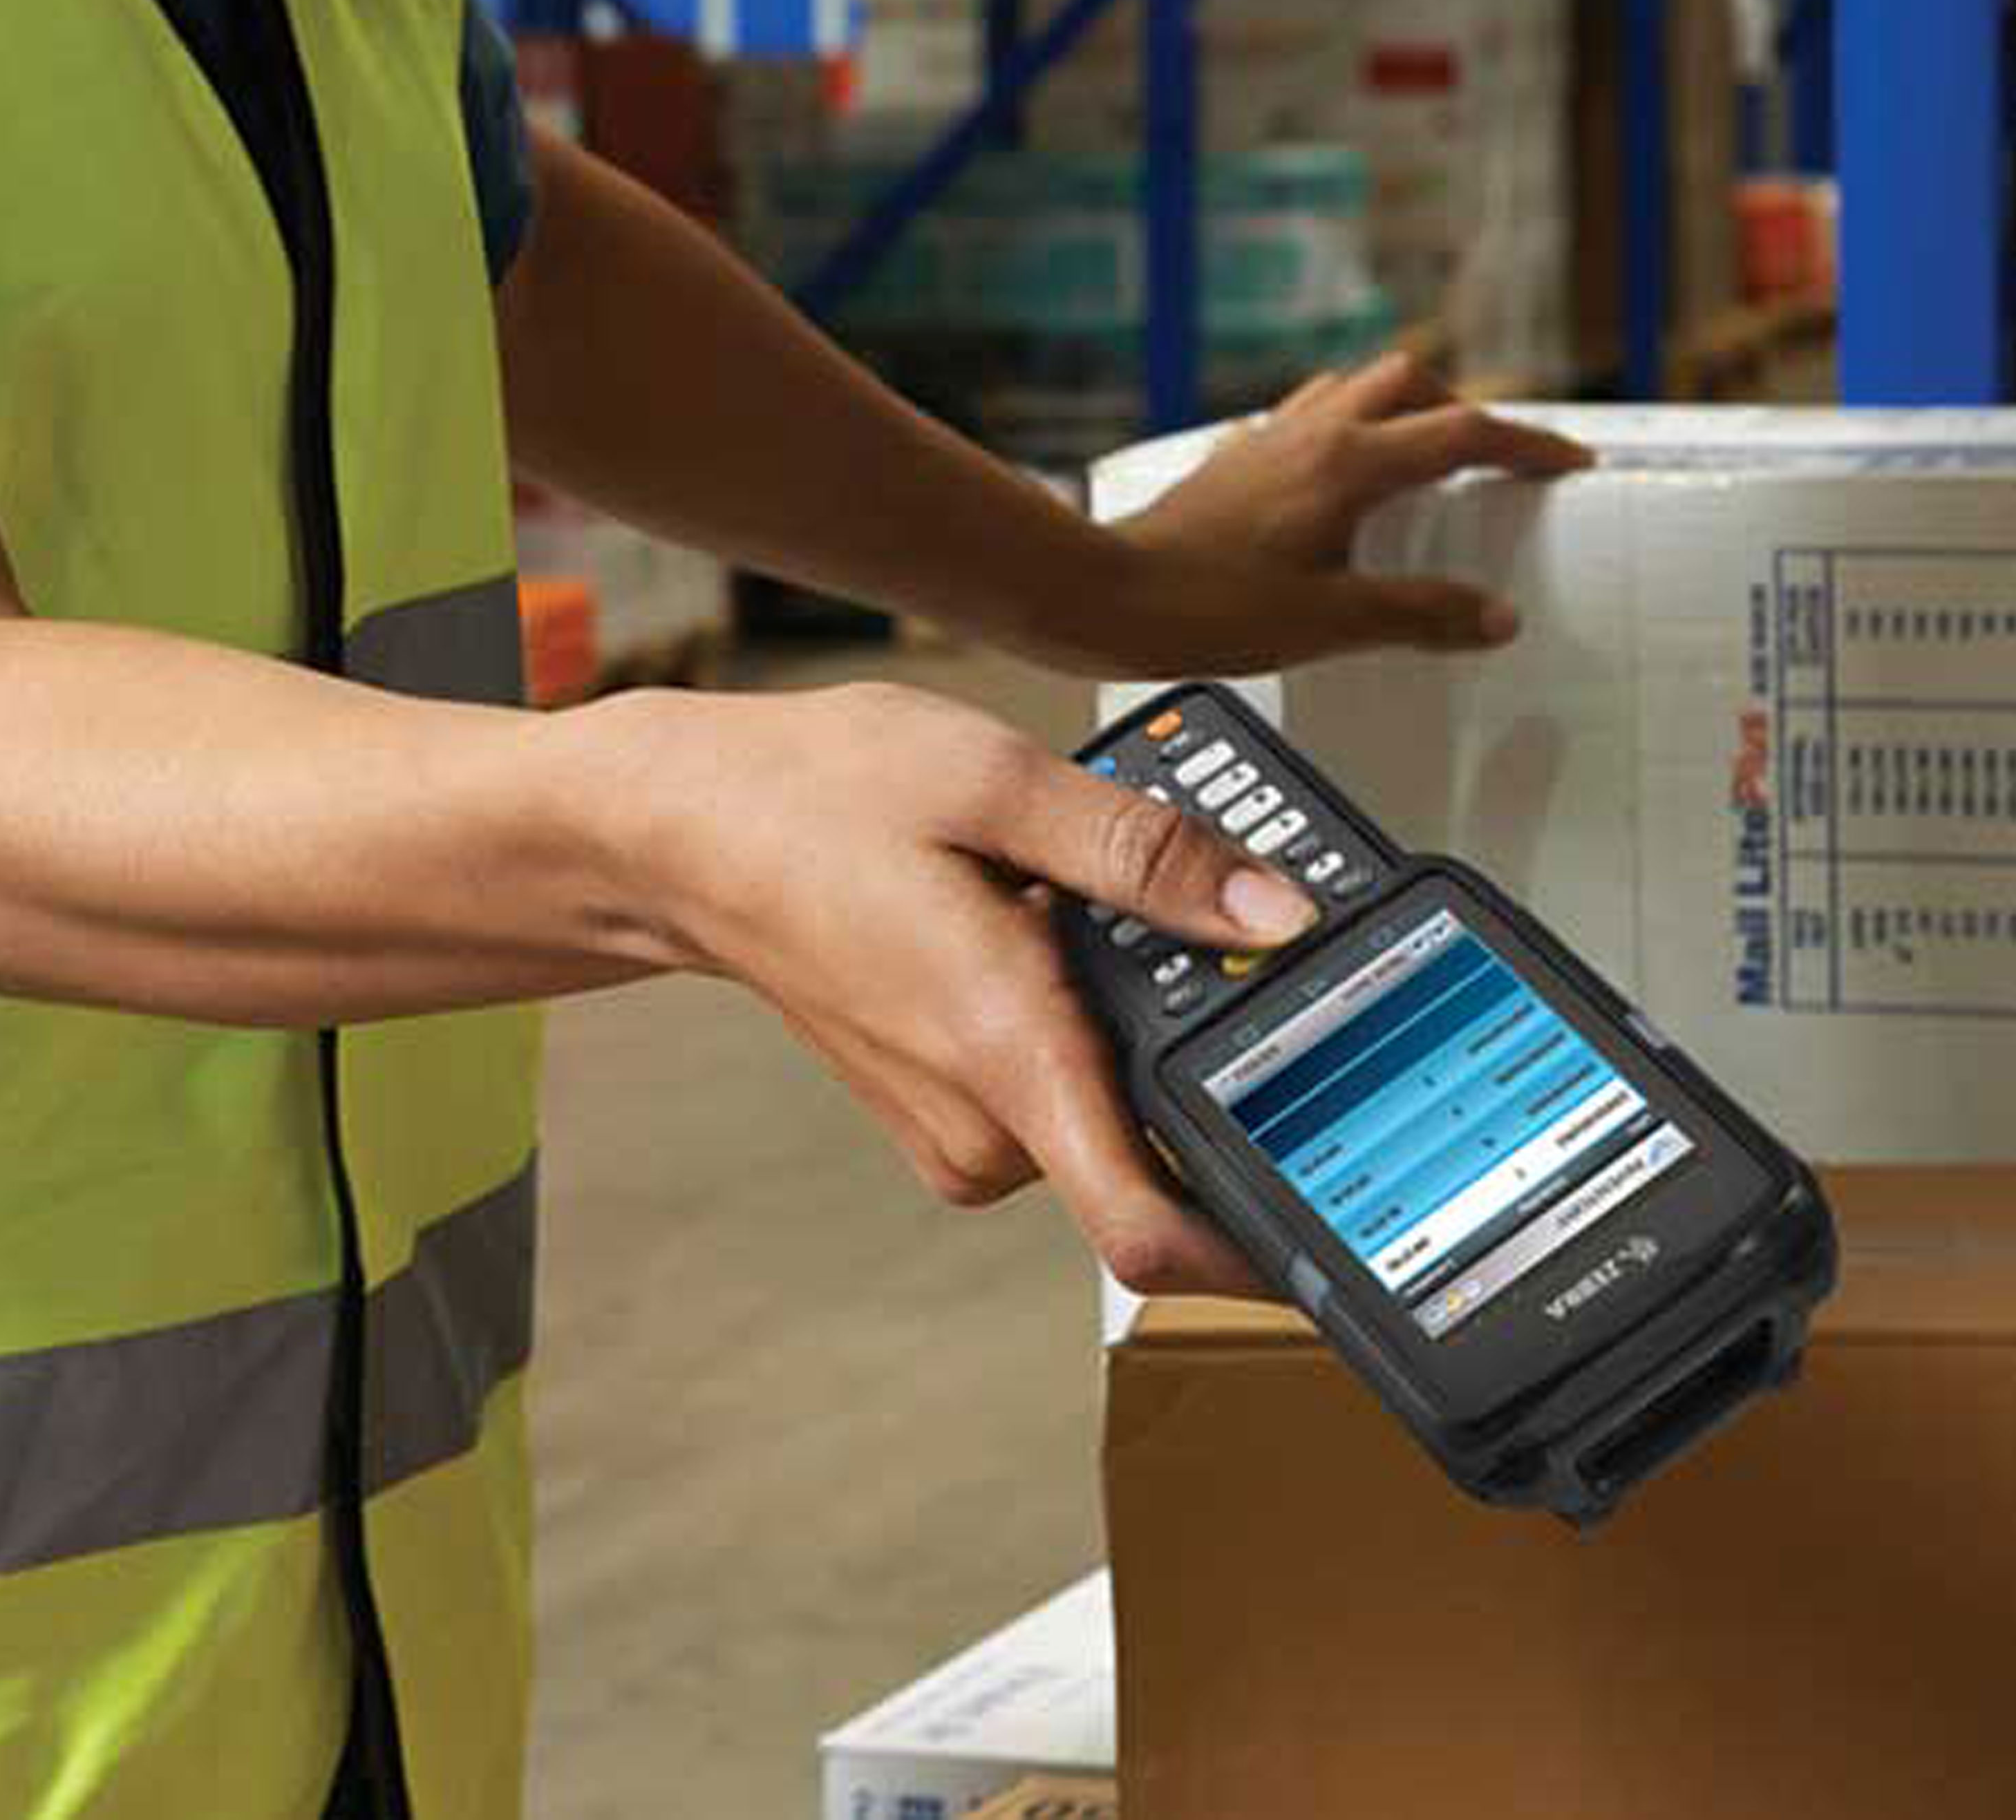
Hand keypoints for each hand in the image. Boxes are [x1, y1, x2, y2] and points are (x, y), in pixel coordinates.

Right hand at [587, 681, 1320, 1295]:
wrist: (683, 836)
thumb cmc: (811, 799)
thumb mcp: (996, 781)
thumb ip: (1148, 857)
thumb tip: (1279, 916)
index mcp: (1005, 1051)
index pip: (1151, 1234)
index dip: (1267, 1251)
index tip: (1349, 1216)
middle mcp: (982, 1124)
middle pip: (1159, 1146)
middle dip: (1207, 1045)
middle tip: (1198, 914)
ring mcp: (958, 1133)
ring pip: (1109, 1113)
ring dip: (1133, 1025)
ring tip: (1076, 900)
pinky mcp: (946, 1118)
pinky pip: (1058, 1098)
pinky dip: (1078, 1028)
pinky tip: (1035, 930)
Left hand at [1080, 353, 1591, 676]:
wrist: (1109, 597)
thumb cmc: (1206, 608)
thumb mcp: (1333, 623)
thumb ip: (1422, 614)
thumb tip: (1495, 617)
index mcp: (1349, 462)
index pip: (1465, 432)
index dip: (1528, 445)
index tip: (1565, 461)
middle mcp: (1309, 433)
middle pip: (1411, 382)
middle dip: (1464, 410)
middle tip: (1492, 458)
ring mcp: (1265, 441)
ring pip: (1353, 389)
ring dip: (1400, 409)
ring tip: (1422, 458)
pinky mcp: (1231, 462)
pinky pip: (1302, 419)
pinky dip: (1341, 431)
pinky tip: (1335, 476)